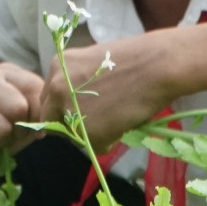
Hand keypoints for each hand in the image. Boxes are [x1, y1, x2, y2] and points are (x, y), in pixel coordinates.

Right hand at [0, 63, 49, 164]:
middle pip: (19, 109)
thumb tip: (42, 124)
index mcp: (4, 72)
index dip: (37, 114)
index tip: (26, 124)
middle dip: (17, 129)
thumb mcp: (20, 116)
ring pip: (1, 130)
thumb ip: (37, 113)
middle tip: (5, 134)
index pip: (35, 89)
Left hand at [42, 33, 177, 151]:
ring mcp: (68, 109)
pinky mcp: (85, 130)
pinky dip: (108, 141)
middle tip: (94, 124)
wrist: (157, 65)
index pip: (49, 98)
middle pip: (51, 118)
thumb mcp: (91, 63)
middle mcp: (56, 87)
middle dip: (68, 124)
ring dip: (89, 134)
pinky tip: (123, 125)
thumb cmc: (136, 59)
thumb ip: (75, 82)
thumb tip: (74, 104)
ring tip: (116, 120)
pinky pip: (92, 146)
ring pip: (71, 134)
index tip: (76, 114)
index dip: (62, 109)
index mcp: (57, 67)